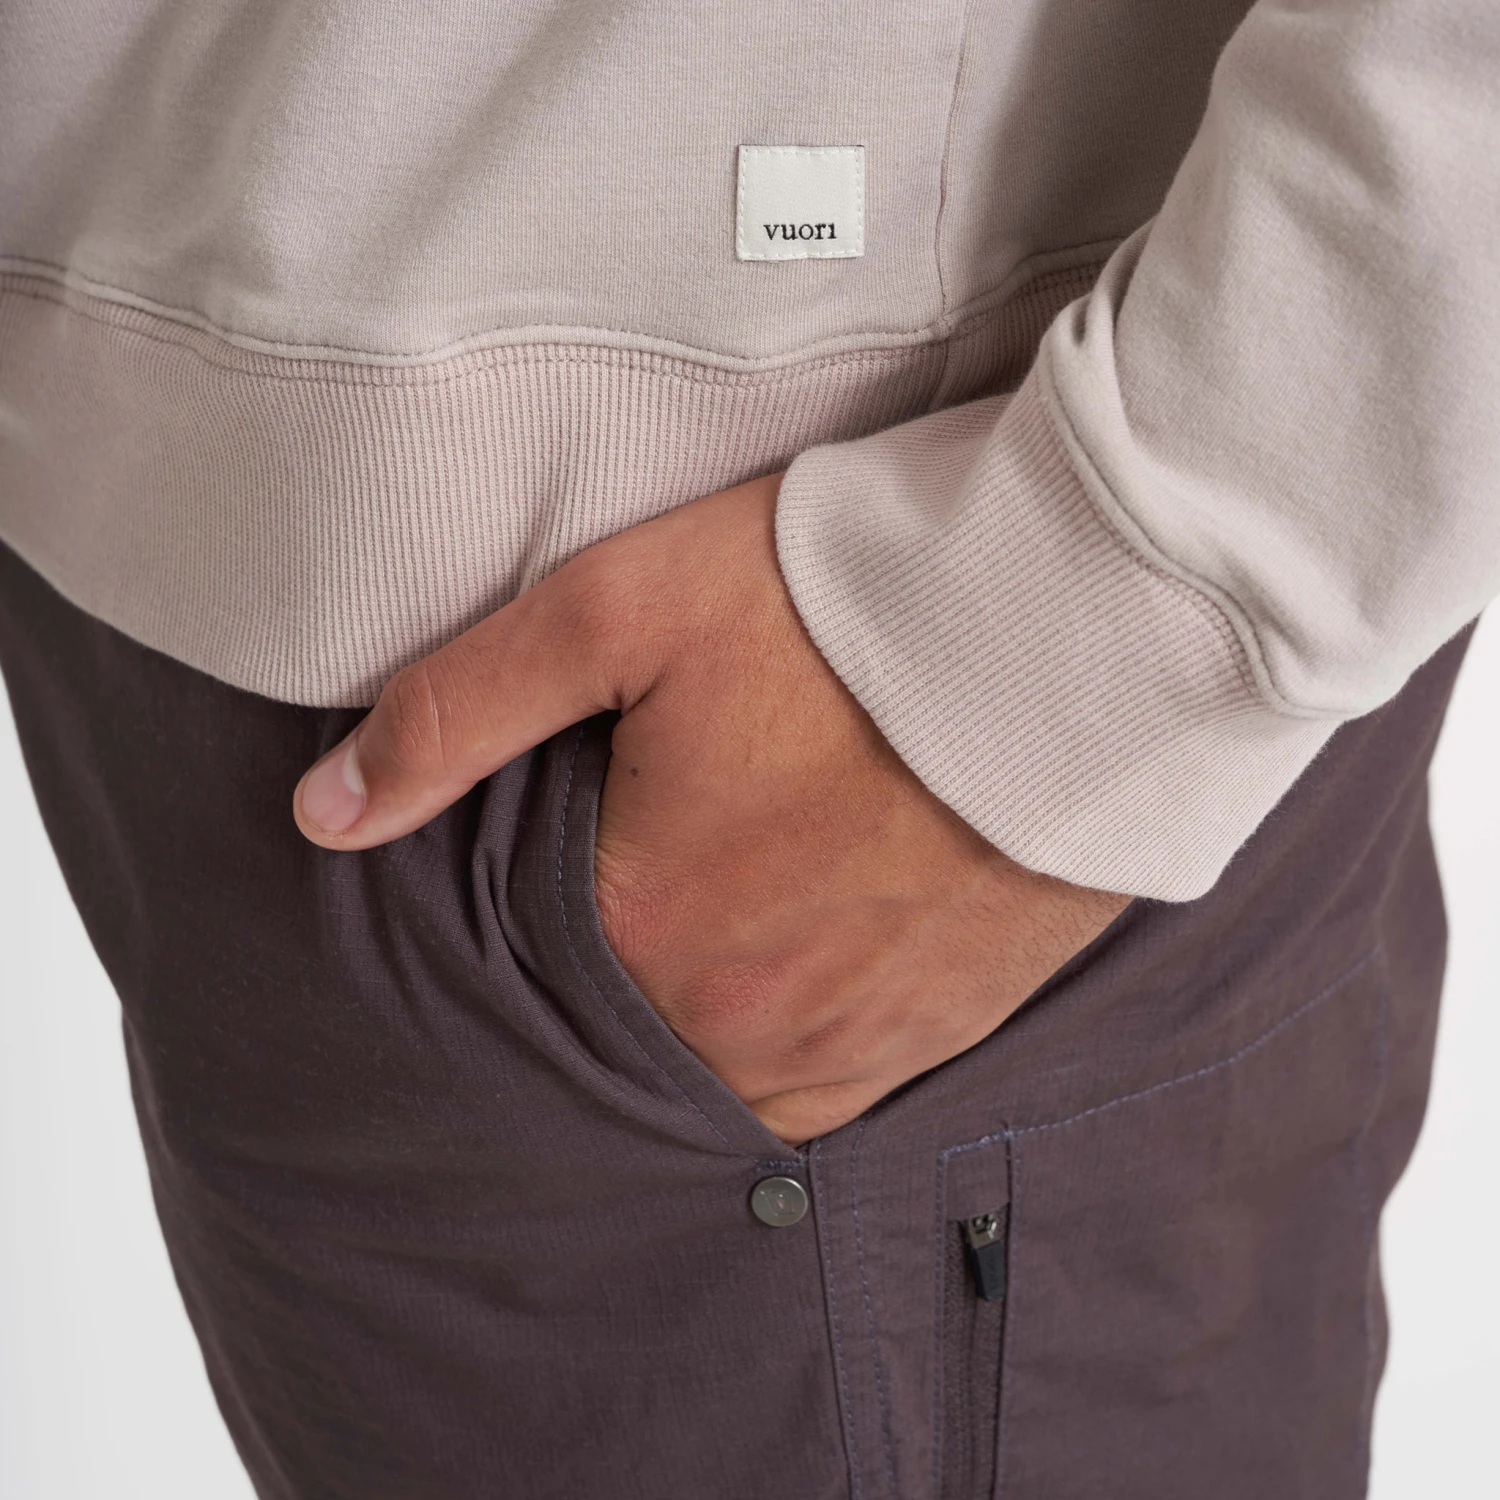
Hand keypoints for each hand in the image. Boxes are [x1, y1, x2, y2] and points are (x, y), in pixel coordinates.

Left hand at [293, 474, 1129, 1142]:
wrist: (1080, 628)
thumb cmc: (843, 606)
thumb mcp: (621, 608)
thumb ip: (458, 711)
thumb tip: (325, 815)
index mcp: (645, 930)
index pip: (521, 955)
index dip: (531, 879)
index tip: (569, 818)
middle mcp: (740, 1021)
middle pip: (622, 1017)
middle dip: (614, 950)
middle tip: (655, 855)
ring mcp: (848, 1041)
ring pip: (719, 1064)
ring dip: (702, 1002)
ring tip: (724, 907)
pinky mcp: (934, 1032)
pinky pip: (825, 1084)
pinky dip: (789, 1035)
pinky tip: (797, 960)